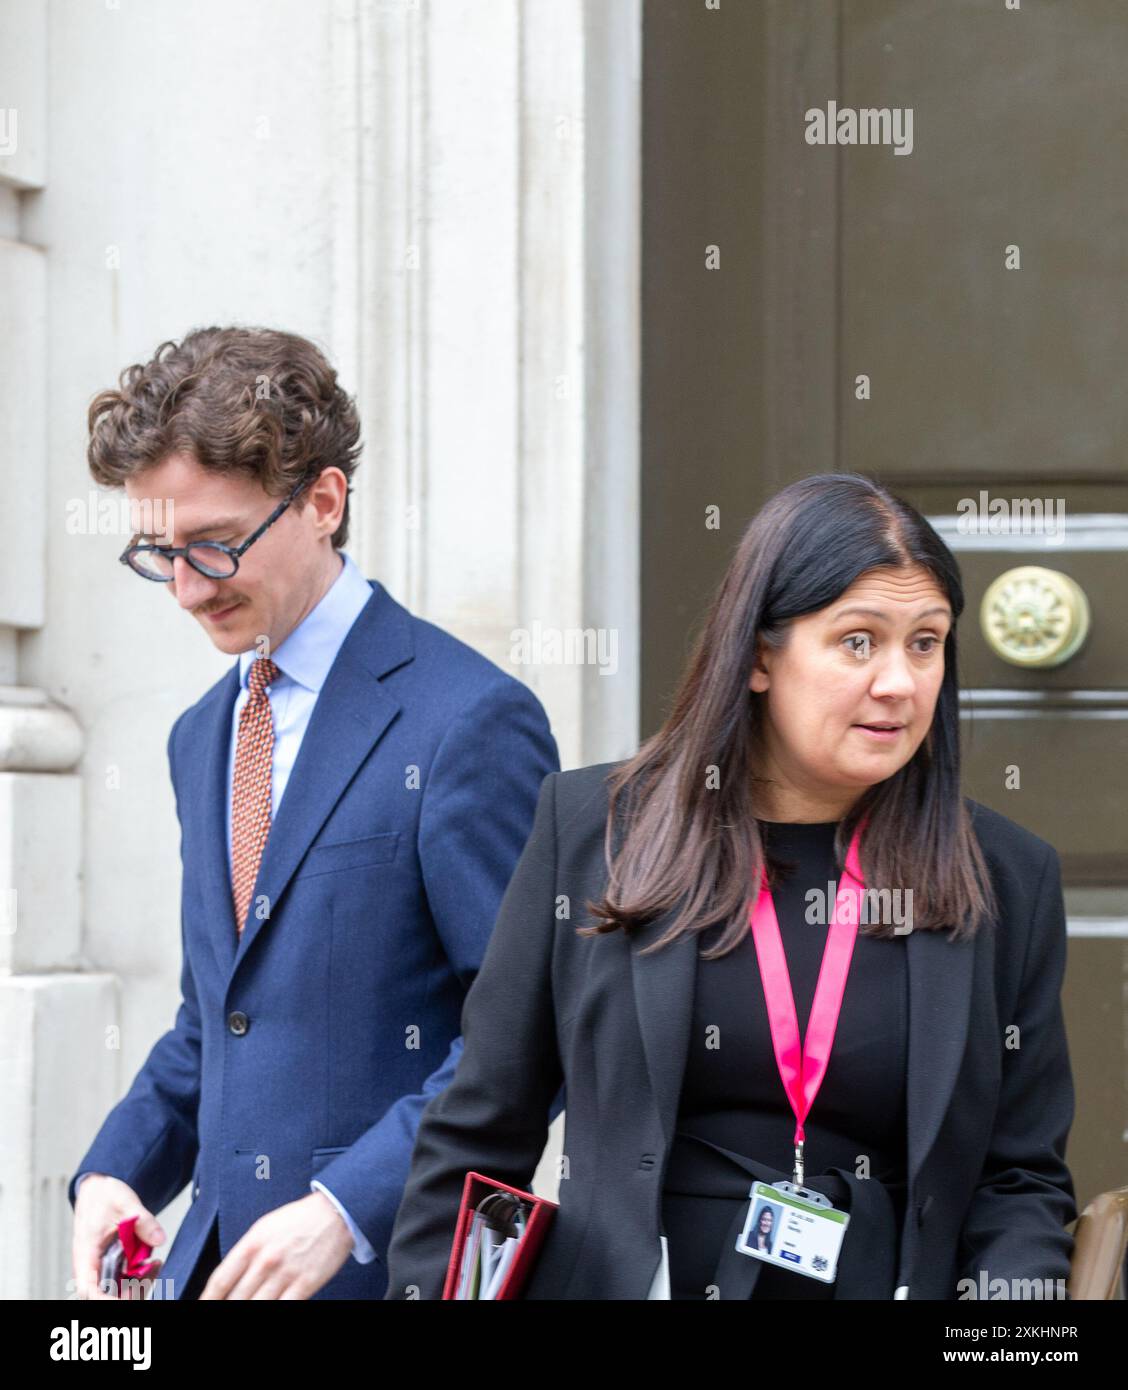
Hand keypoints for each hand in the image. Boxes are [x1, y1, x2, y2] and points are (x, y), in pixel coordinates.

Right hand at [73, 1175, 166, 1299]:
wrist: (98, 1188)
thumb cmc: (102, 1196)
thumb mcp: (126, 1203)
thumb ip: (143, 1221)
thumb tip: (159, 1239)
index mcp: (86, 1253)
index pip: (88, 1288)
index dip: (104, 1299)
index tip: (125, 1298)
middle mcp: (90, 1265)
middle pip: (105, 1293)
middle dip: (129, 1291)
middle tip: (151, 1272)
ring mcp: (101, 1266)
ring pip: (116, 1288)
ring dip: (137, 1284)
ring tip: (155, 1265)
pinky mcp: (112, 1263)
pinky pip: (123, 1279)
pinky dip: (138, 1276)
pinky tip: (153, 1263)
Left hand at [199, 1191, 352, 1299]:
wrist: (335, 1211)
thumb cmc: (299, 1219)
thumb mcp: (264, 1228)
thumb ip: (246, 1252)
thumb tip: (230, 1279)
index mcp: (252, 1243)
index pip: (220, 1280)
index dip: (208, 1299)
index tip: (203, 1306)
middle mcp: (265, 1260)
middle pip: (235, 1298)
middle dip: (226, 1308)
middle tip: (223, 1311)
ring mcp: (285, 1273)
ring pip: (256, 1305)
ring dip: (246, 1312)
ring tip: (241, 1316)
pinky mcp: (305, 1283)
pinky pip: (283, 1307)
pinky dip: (273, 1312)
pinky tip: (267, 1312)